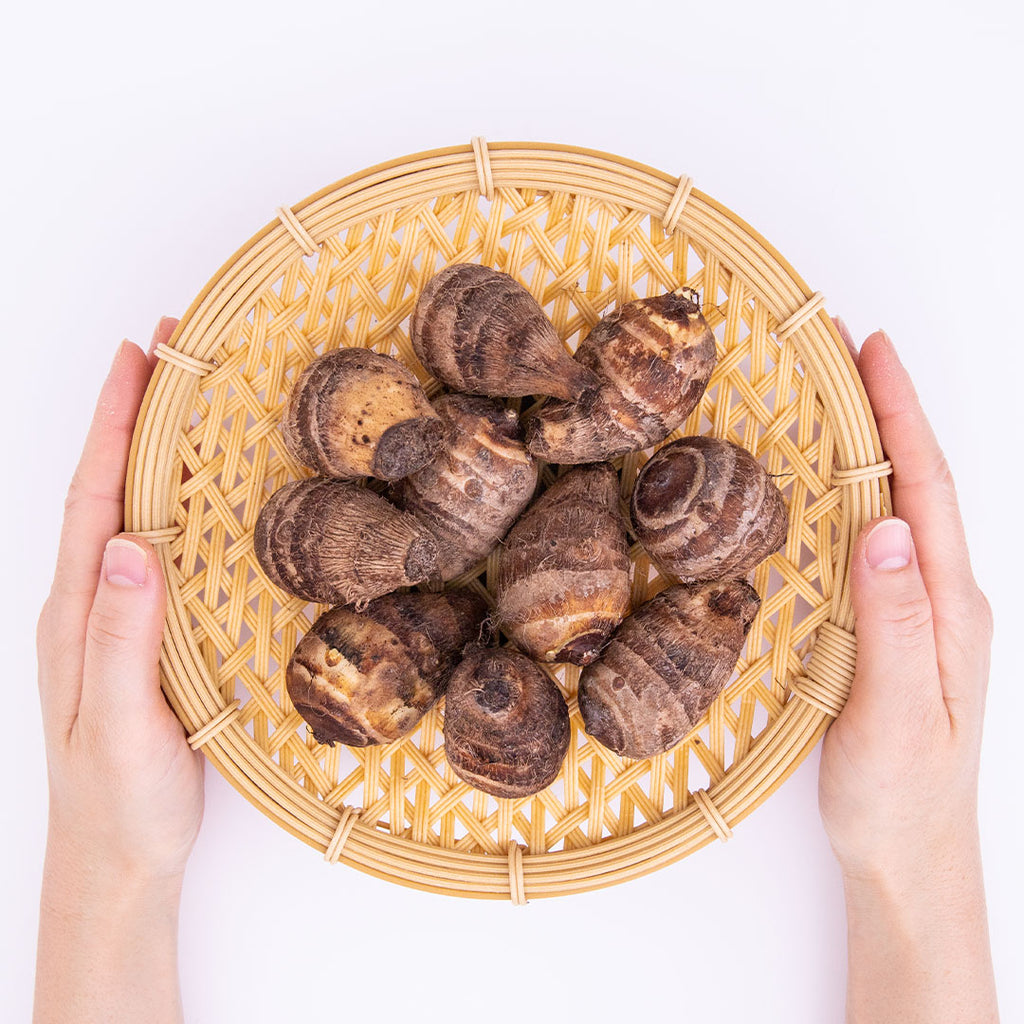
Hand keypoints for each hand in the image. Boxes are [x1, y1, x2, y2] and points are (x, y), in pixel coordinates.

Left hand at [35, 318, 201, 1022]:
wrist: (113, 859)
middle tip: (164, 351)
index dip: (116, 425)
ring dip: (143, 449)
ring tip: (175, 400)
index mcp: (79, 613)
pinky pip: (146, 548)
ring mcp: (109, 618)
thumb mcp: (119, 726)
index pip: (96, 499)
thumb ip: (121, 640)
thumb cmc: (121, 799)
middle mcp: (87, 603)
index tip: (140, 358)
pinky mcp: (136, 636)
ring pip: (123, 513)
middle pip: (104, 489)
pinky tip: (185, 494)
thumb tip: (131, 545)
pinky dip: (161, 500)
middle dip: (127, 414)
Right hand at [818, 323, 996, 1021]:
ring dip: (878, 446)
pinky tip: (835, 489)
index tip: (872, 352)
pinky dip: (861, 495)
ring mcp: (923, 613)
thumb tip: (887, 526)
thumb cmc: (900, 796)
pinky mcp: (896, 629)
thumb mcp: (894, 712)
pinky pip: (882, 543)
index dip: (900, 417)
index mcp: (949, 607)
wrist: (910, 857)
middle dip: (890, 411)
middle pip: (921, 484)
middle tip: (849, 352)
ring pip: (903, 509)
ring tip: (841, 399)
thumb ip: (895, 620)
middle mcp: (943, 598)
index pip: (926, 490)